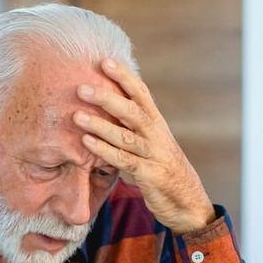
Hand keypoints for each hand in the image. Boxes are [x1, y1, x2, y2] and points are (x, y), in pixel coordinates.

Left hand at [73, 59, 214, 234]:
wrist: (186, 201)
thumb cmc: (161, 167)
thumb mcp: (149, 142)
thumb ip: (130, 127)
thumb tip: (103, 107)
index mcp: (157, 123)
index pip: (141, 93)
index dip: (124, 76)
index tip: (105, 61)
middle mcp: (157, 135)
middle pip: (132, 111)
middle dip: (107, 97)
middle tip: (82, 88)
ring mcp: (154, 155)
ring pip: (125, 136)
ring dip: (100, 125)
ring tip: (76, 116)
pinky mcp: (149, 175)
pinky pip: (124, 161)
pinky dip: (105, 151)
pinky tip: (87, 142)